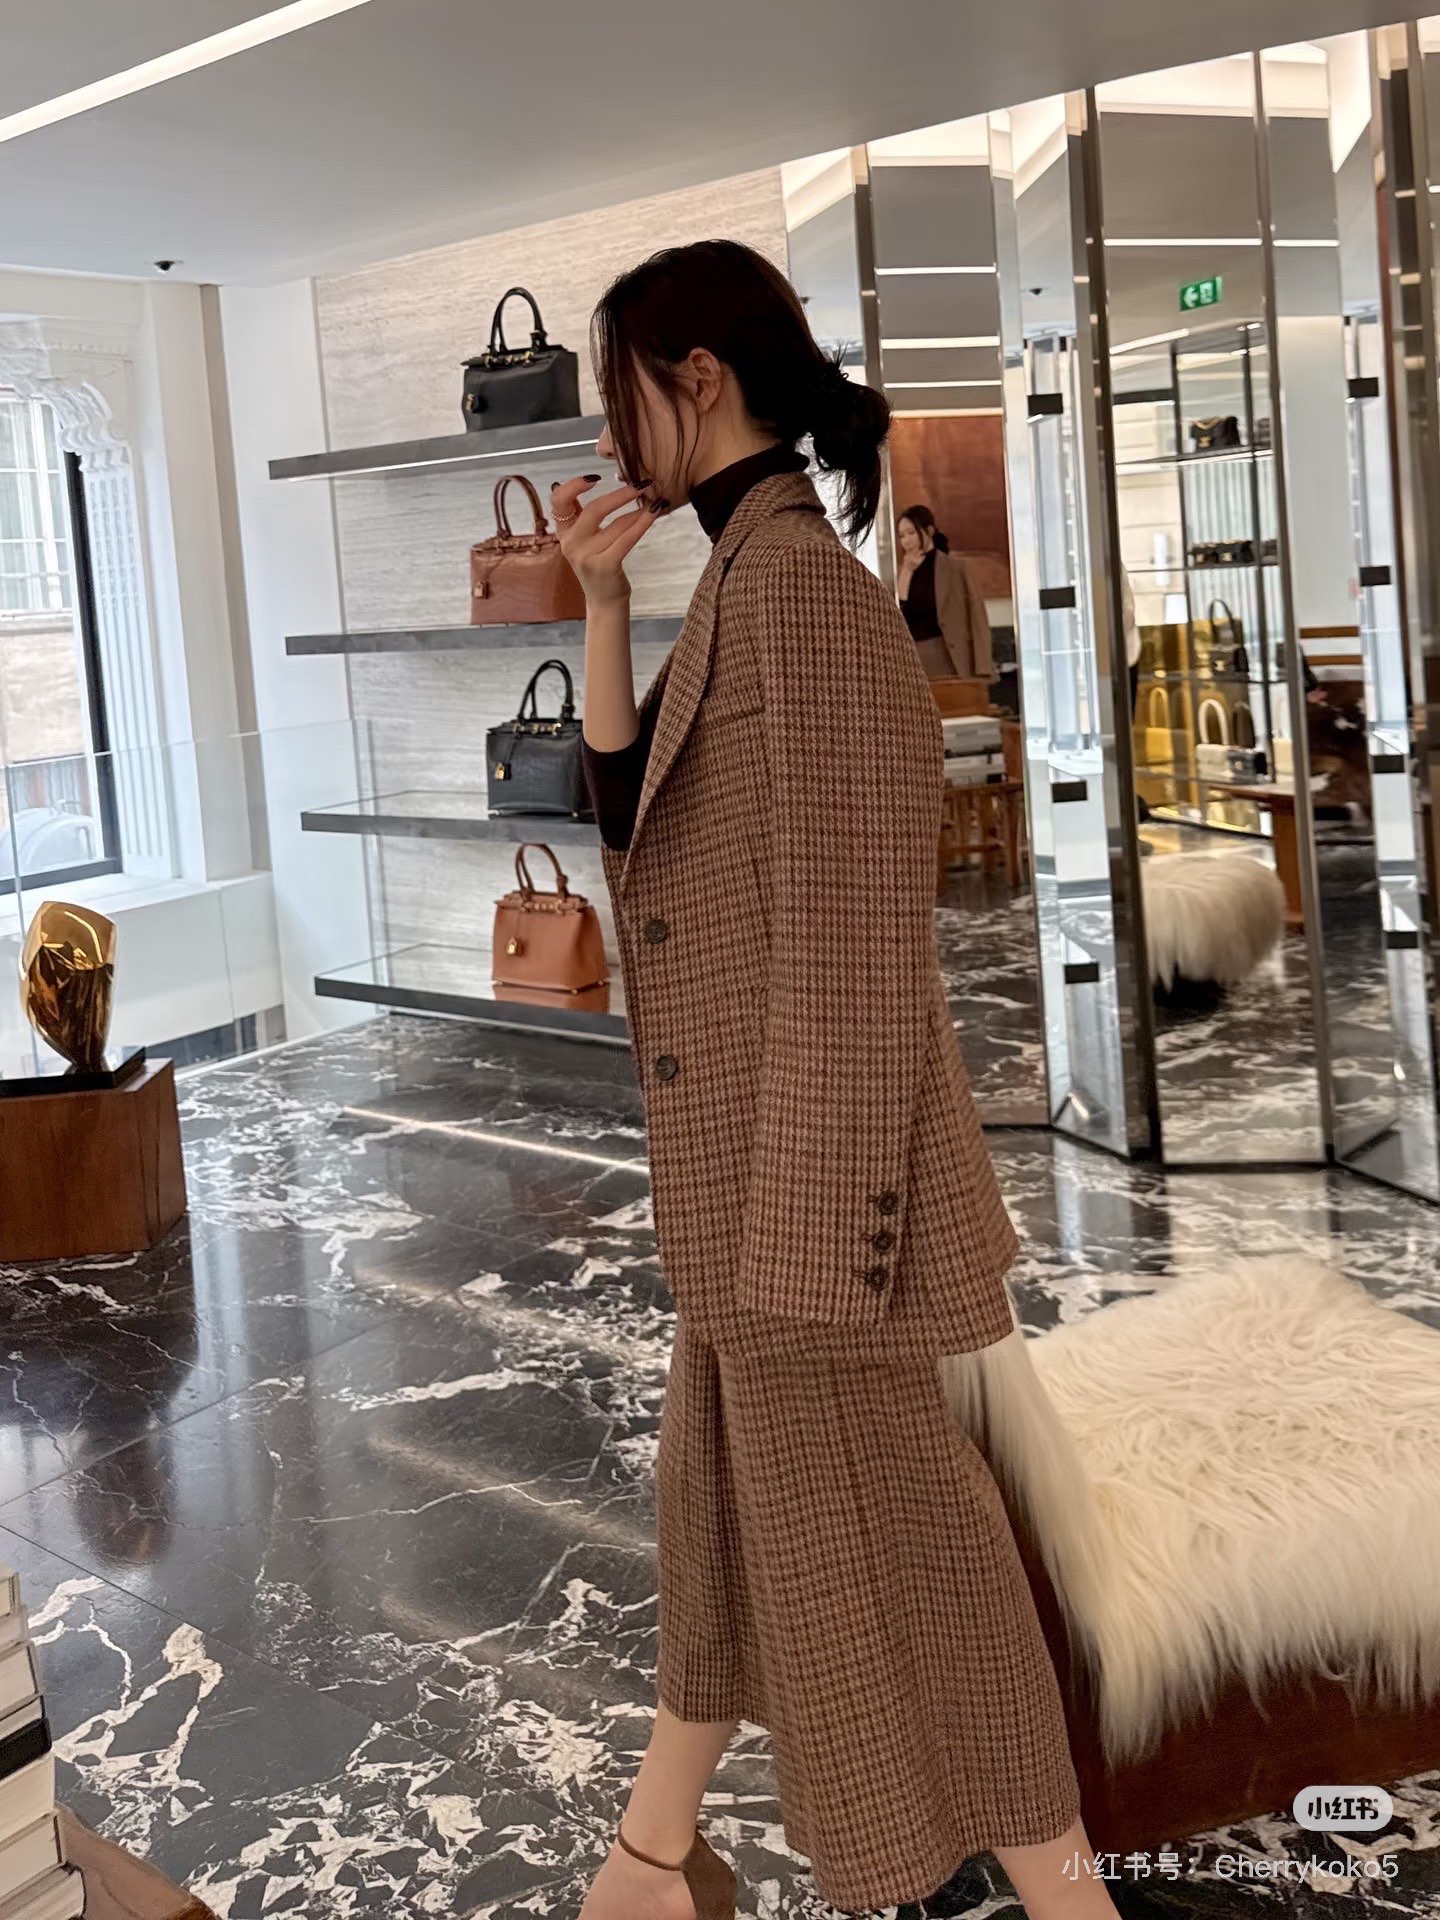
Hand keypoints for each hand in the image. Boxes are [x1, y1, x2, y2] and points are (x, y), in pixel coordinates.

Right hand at [552, 475, 661, 607]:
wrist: (604, 602)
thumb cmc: (598, 565)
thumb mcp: (583, 540)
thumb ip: (583, 515)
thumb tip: (589, 480)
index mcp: (564, 532)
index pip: (559, 501)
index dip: (573, 485)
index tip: (594, 477)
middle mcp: (571, 543)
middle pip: (594, 509)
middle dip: (620, 494)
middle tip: (640, 483)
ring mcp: (587, 556)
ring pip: (616, 524)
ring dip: (638, 510)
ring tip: (654, 499)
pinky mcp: (605, 566)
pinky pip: (627, 538)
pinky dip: (642, 523)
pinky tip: (654, 513)